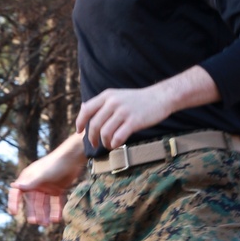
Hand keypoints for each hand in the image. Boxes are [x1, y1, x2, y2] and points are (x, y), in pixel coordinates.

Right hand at [9, 135, 86, 225]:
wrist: (73, 157)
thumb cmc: (55, 163)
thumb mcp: (42, 174)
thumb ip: (30, 183)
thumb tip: (14, 186)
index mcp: (29, 179)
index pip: (17, 192)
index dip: (14, 202)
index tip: (14, 213)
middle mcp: (36, 184)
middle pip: (32, 202)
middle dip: (34, 212)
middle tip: (36, 222)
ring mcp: (47, 187)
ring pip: (44, 204)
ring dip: (45, 214)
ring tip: (47, 224)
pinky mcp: (58, 189)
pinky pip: (56, 203)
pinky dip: (56, 210)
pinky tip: (57, 219)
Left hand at [75, 67, 220, 150]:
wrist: (160, 98)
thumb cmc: (137, 100)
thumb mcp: (117, 95)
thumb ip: (102, 102)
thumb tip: (84, 109)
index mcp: (107, 95)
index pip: (86, 110)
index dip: (79, 122)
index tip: (79, 132)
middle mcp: (113, 102)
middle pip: (94, 124)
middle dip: (92, 137)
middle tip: (94, 144)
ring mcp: (123, 112)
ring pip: (105, 133)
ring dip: (104, 142)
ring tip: (109, 145)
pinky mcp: (133, 122)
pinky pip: (118, 137)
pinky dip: (114, 144)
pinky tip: (117, 145)